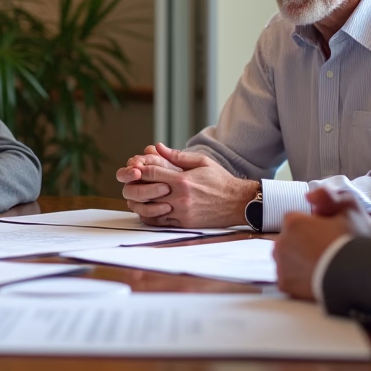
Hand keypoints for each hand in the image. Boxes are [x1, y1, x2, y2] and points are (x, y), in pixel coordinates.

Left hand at [120, 143, 257, 227]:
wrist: (238, 203)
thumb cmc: (221, 181)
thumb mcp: (202, 162)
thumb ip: (178, 156)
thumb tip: (158, 147)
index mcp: (182, 180)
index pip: (151, 173)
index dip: (140, 170)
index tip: (135, 168)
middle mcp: (179, 197)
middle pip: (146, 191)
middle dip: (137, 185)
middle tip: (132, 182)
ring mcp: (181, 212)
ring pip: (149, 208)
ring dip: (141, 202)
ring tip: (137, 195)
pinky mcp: (184, 223)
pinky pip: (160, 221)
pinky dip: (150, 215)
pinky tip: (148, 209)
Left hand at [273, 187, 370, 299]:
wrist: (358, 275)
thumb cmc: (353, 240)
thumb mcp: (348, 208)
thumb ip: (326, 196)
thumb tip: (308, 196)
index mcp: (293, 222)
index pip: (296, 220)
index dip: (312, 226)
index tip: (326, 234)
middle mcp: (280, 242)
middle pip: (289, 240)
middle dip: (302, 243)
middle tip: (325, 250)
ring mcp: (280, 265)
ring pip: (286, 259)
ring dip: (298, 260)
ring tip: (321, 265)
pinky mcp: (284, 284)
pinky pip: (288, 278)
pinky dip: (297, 278)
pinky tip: (315, 277)